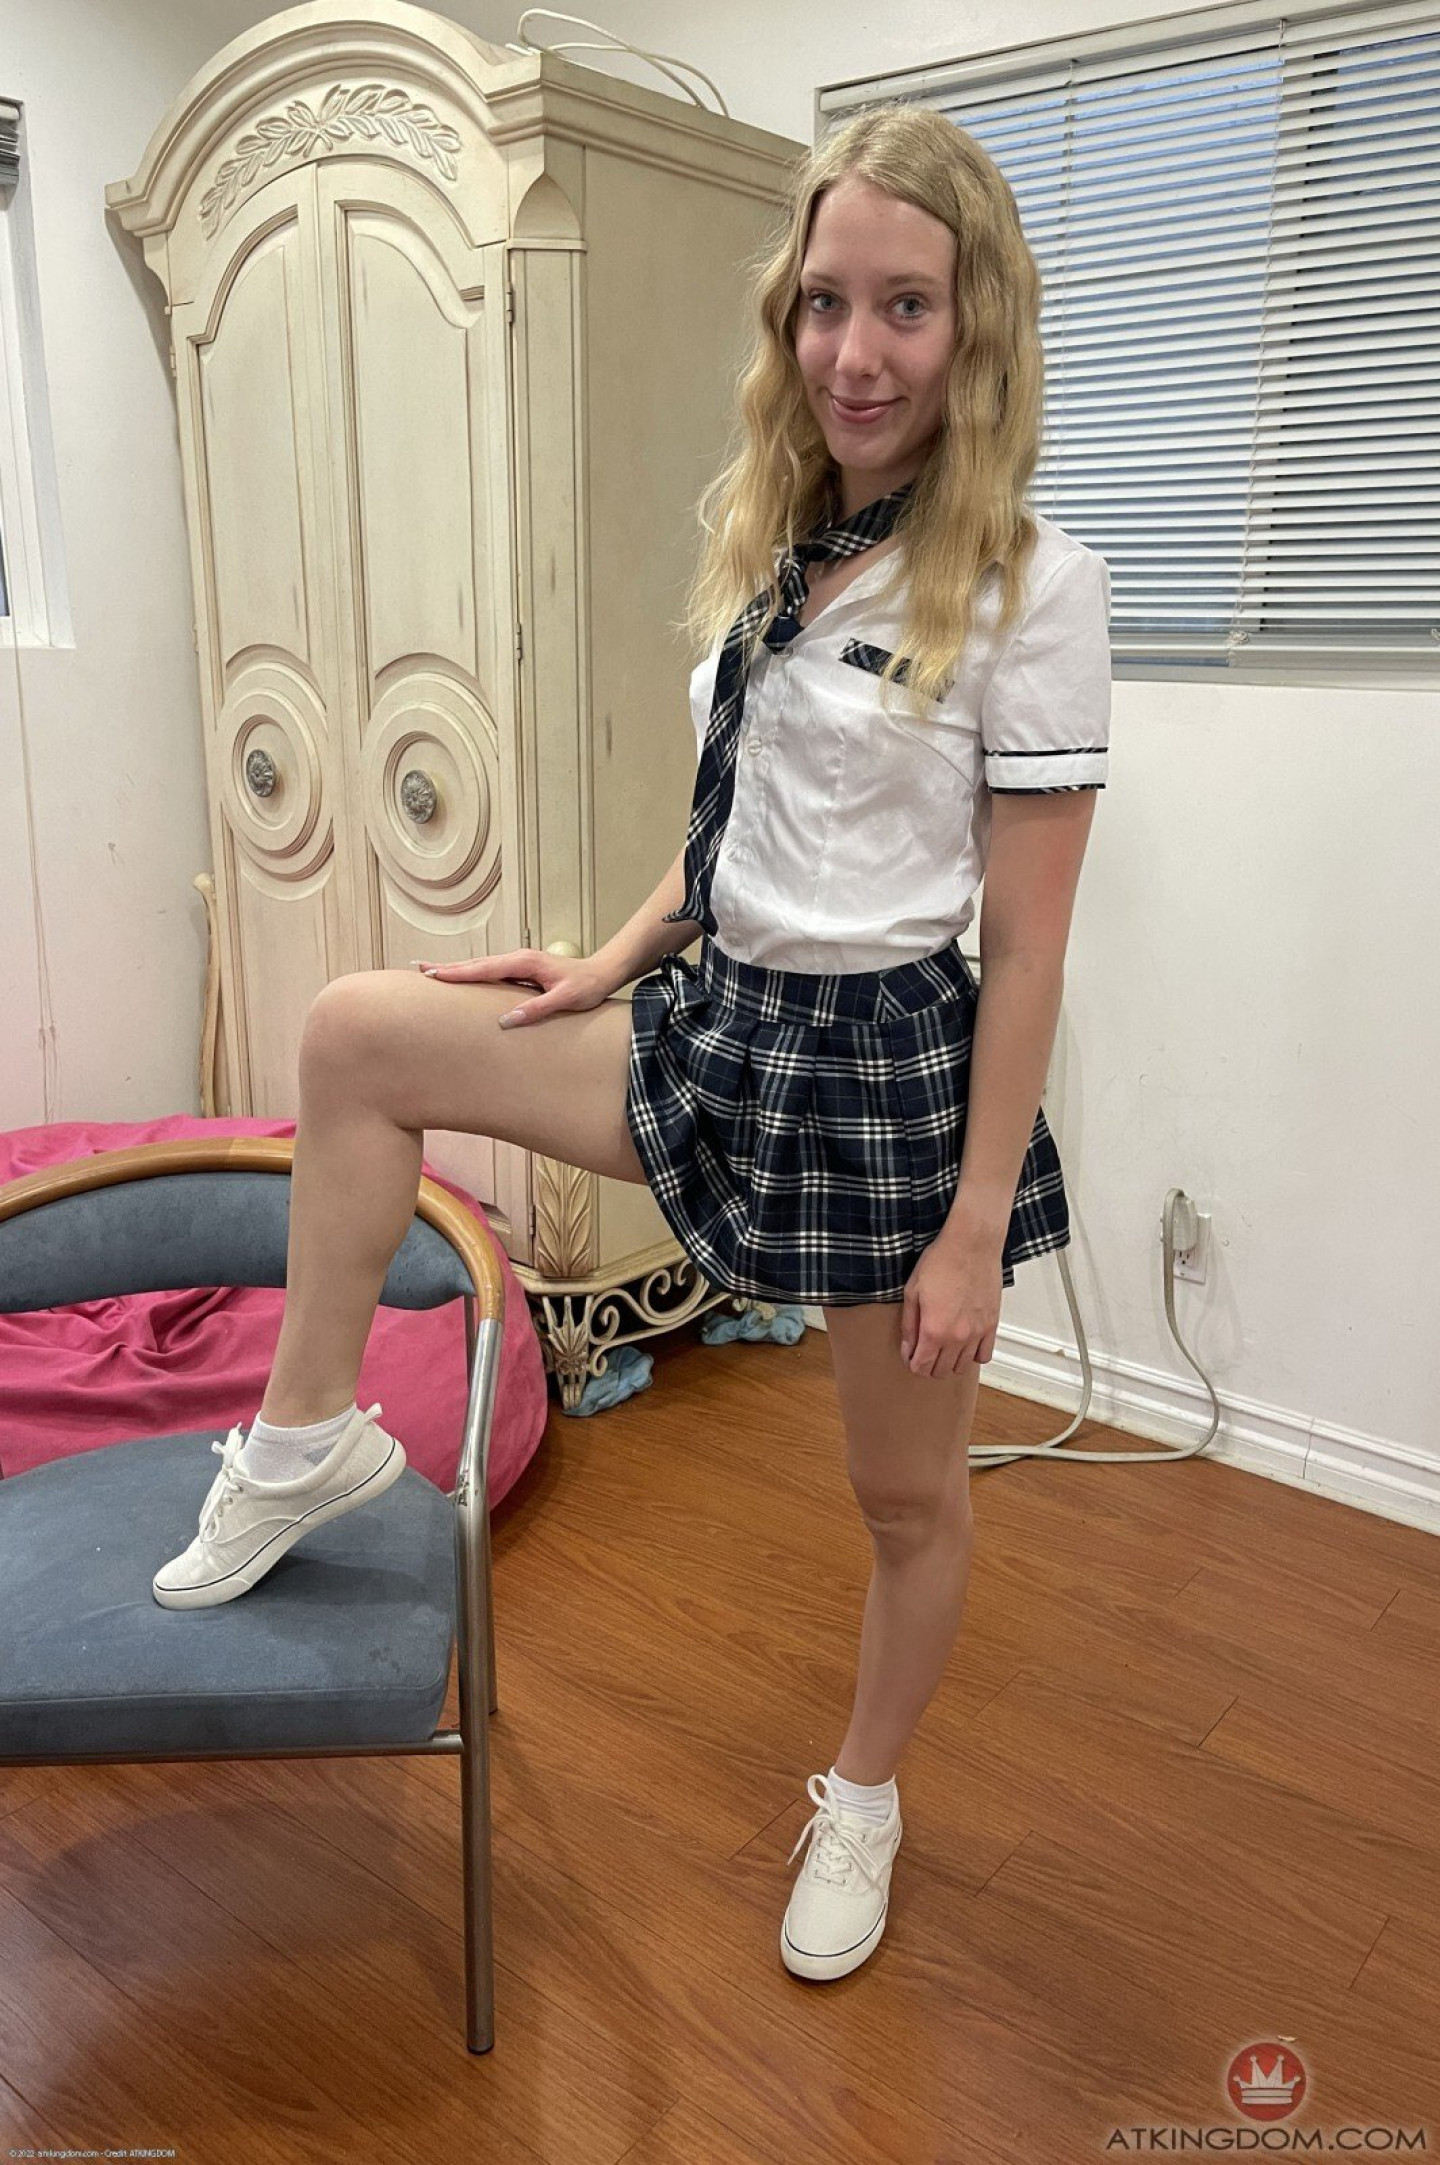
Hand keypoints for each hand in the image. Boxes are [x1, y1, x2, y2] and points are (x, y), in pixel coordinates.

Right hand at [410, 949, 615, 1026]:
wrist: (602, 972)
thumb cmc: (587, 986)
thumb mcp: (565, 1000)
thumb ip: (536, 1009)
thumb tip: (506, 1020)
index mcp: (524, 963)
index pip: (484, 969)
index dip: (457, 973)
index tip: (433, 975)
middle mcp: (518, 959)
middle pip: (476, 963)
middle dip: (448, 967)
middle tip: (419, 969)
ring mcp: (519, 963)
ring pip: (481, 966)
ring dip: (457, 969)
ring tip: (432, 973)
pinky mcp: (522, 969)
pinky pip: (491, 971)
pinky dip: (472, 973)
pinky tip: (463, 979)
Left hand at [899, 1228, 1002, 1376]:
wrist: (971, 1245)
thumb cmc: (941, 1262)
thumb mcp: (913, 1292)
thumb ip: (909, 1326)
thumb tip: (908, 1349)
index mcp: (934, 1330)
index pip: (922, 1366)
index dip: (913, 1363)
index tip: (911, 1356)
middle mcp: (957, 1337)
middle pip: (941, 1371)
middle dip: (929, 1366)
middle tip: (924, 1352)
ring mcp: (977, 1333)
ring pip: (962, 1367)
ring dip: (950, 1363)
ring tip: (943, 1348)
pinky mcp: (991, 1325)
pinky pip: (984, 1355)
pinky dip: (973, 1355)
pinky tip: (965, 1344)